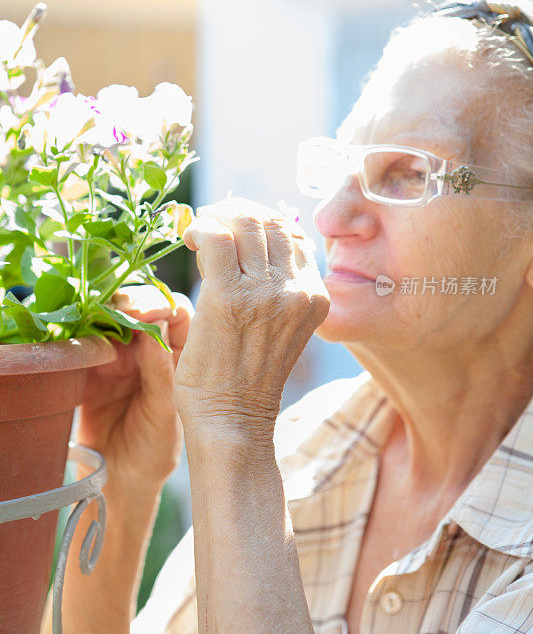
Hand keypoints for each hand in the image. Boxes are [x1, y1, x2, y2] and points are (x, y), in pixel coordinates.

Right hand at [75, 285, 193, 498]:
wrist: (120, 481)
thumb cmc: (156, 450)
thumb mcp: (165, 414)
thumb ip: (161, 373)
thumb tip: (155, 328)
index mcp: (182, 355)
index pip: (179, 314)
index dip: (163, 306)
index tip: (147, 313)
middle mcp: (153, 348)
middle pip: (145, 307)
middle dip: (133, 302)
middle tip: (121, 310)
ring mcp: (122, 355)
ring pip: (114, 316)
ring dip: (105, 311)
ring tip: (99, 318)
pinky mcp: (93, 366)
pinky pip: (87, 339)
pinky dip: (83, 330)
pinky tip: (82, 333)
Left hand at [175, 197, 329, 445]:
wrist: (232, 423)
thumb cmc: (246, 379)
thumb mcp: (279, 328)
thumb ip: (274, 287)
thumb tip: (248, 240)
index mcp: (314, 295)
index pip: (291, 233)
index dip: (259, 219)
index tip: (232, 223)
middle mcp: (297, 289)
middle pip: (270, 220)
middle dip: (236, 211)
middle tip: (211, 219)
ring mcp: (267, 292)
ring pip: (244, 223)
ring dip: (216, 216)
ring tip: (199, 231)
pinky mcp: (230, 297)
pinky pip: (216, 238)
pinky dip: (200, 228)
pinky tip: (190, 240)